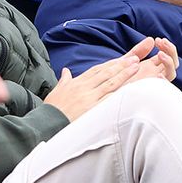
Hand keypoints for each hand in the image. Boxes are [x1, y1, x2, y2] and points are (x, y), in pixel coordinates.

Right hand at [45, 38, 173, 121]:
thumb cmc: (50, 111)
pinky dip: (121, 94)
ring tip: (137, 66)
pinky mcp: (92, 110)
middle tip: (136, 58)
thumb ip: (64, 81)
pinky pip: (110, 100)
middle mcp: (84, 88)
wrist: (44, 124)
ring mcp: (89, 98)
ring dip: (124, 73)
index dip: (113, 64)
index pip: (98, 70)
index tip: (125, 58)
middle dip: (122, 64)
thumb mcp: (56, 92)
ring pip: (110, 83)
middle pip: (106, 73)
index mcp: (77, 83)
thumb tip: (65, 72)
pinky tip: (131, 89)